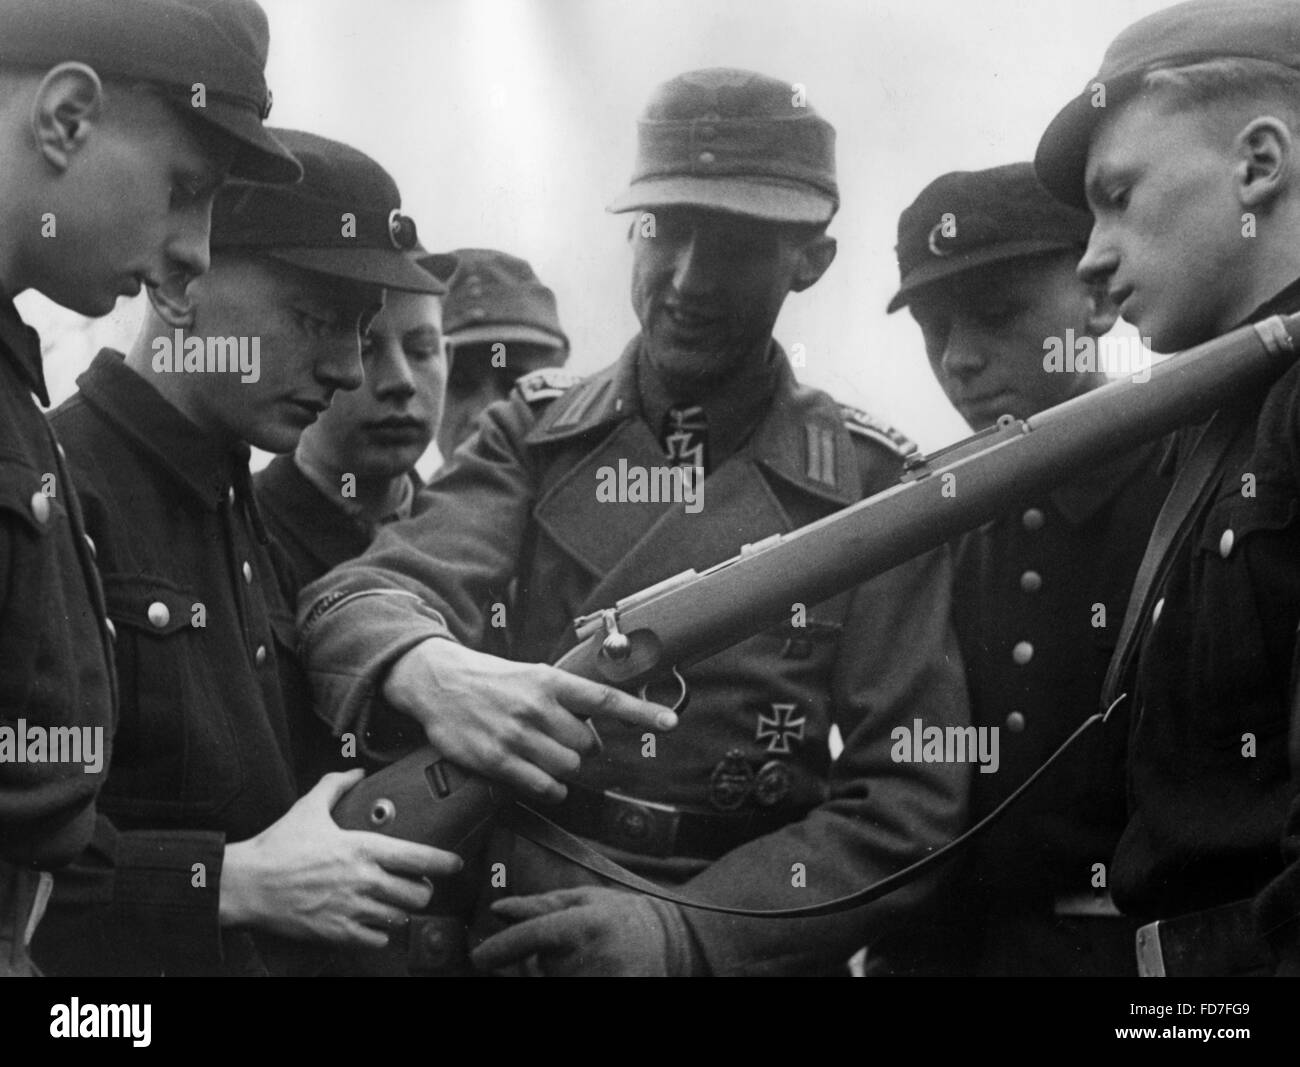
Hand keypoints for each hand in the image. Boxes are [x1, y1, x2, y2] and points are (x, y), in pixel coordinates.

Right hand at [220, 769, 461, 948]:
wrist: (246, 884)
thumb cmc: (278, 846)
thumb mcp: (309, 807)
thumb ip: (336, 785)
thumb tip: (356, 770)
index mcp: (362, 848)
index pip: (418, 857)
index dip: (444, 862)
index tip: (456, 863)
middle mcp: (363, 880)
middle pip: (417, 893)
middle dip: (423, 890)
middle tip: (418, 885)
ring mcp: (352, 909)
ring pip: (399, 916)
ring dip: (401, 910)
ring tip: (394, 902)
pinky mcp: (337, 933)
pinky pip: (377, 939)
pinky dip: (381, 933)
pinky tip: (374, 923)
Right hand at [383, 638, 677, 801]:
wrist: (440, 683)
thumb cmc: (494, 681)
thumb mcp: (534, 675)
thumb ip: (568, 695)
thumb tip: (605, 715)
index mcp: (550, 681)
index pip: (606, 699)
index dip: (641, 713)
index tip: (670, 722)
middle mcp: (537, 708)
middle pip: (588, 745)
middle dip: (583, 747)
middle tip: (562, 738)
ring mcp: (517, 736)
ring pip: (569, 767)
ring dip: (564, 767)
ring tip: (544, 754)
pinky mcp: (497, 760)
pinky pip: (543, 786)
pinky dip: (550, 787)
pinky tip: (539, 776)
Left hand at [470, 887, 698, 975]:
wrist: (667, 938)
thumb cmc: (615, 915)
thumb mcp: (580, 900)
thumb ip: (538, 906)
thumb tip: (497, 909)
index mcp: (583, 922)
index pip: (532, 935)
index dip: (500, 948)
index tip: (479, 957)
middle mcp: (592, 953)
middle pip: (538, 971)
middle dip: (534, 968)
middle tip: (557, 957)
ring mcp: (604, 979)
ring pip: (553, 983)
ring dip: (555, 977)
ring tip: (582, 963)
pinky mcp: (617, 992)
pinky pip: (571, 993)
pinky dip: (570, 980)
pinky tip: (585, 971)